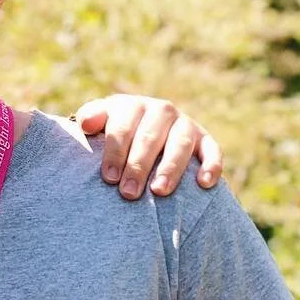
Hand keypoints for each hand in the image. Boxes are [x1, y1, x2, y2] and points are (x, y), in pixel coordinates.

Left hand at [74, 94, 223, 199]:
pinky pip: (212, 151)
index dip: (114, 153)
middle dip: (138, 166)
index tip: (109, 178)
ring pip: (180, 145)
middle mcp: (162, 111)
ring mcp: (186, 124)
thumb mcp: (100, 120)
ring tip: (159, 191)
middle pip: (150, 138)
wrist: (142, 126)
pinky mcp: (205, 139)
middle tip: (128, 193)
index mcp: (133, 106)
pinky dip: (211, 165)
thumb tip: (86, 125)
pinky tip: (203, 183)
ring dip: (171, 168)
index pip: (122, 128)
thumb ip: (91, 118)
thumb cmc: (115, 130)